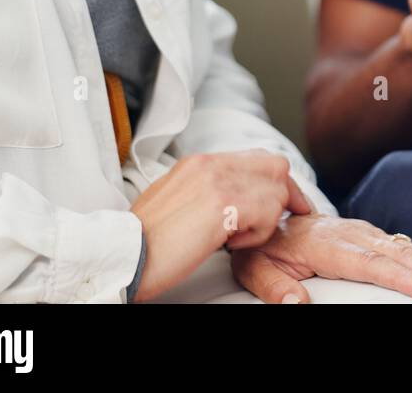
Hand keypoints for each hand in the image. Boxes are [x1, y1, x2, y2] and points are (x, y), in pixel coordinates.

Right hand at [129, 150, 311, 302]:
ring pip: (276, 191)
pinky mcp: (222, 204)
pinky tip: (230, 244)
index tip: (287, 204)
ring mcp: (217, 180)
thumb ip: (209, 189)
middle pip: (276, 166)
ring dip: (266, 220)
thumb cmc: (147, 239)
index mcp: (199, 162)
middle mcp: (210, 164)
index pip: (258, 158)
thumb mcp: (179, 199)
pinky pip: (267, 214)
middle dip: (285, 195)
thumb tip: (238, 195)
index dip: (277, 182)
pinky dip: (257, 235)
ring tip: (237, 237)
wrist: (124, 254)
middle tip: (276, 221)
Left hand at [230, 214, 411, 302]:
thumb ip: (274, 287)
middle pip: (402, 255)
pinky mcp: (376, 237)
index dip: (399, 276)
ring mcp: (368, 233)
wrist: (269, 212)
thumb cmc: (264, 246)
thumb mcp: (255, 268)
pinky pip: (410, 249)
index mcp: (327, 243)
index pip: (368, 262)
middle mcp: (354, 234)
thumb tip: (298, 303)